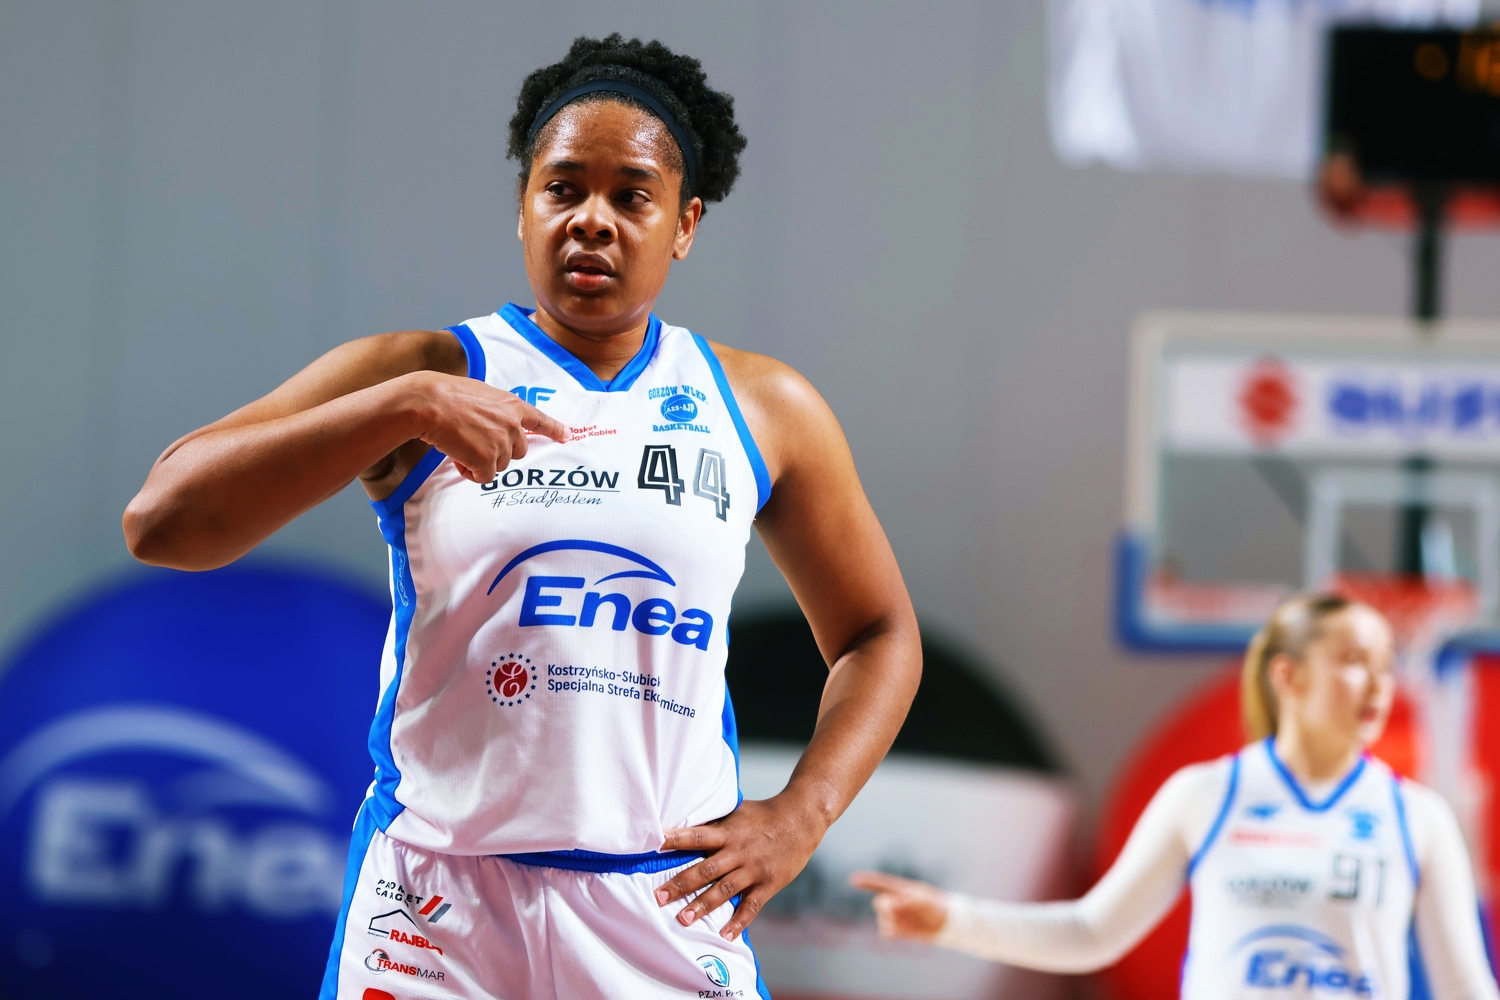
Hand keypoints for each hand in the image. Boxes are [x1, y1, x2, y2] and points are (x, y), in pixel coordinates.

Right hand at [407, 371, 567, 482]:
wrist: (429, 403)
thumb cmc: (448, 396)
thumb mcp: (481, 394)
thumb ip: (496, 410)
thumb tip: (495, 425)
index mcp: (512, 406)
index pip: (540, 420)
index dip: (554, 429)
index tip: (567, 436)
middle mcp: (512, 425)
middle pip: (519, 452)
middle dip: (499, 452)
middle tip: (475, 442)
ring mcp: (501, 443)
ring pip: (500, 466)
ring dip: (481, 462)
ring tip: (461, 445)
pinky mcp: (487, 459)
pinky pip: (484, 477)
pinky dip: (471, 472)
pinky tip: (458, 456)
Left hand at [656, 795, 826, 939]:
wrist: (801, 819)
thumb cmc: (764, 814)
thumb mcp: (737, 811)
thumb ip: (715, 823)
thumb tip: (686, 824)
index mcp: (728, 832)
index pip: (697, 835)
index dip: (676, 839)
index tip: (655, 845)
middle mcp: (738, 851)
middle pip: (705, 869)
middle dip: (681, 884)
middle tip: (658, 897)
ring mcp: (753, 869)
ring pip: (724, 890)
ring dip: (702, 905)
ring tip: (683, 919)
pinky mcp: (768, 883)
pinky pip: (751, 906)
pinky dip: (738, 922)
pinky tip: (725, 935)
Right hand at [848, 870, 947, 941]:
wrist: (945, 922)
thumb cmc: (934, 905)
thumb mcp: (923, 899)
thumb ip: (906, 900)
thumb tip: (890, 905)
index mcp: (899, 889)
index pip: (880, 883)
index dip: (866, 881)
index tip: (853, 879)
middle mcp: (894, 902)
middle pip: (879, 904)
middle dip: (886, 907)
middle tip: (898, 908)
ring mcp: (895, 916)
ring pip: (883, 920)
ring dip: (893, 921)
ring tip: (910, 921)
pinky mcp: (898, 930)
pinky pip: (886, 932)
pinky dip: (893, 932)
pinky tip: (905, 931)